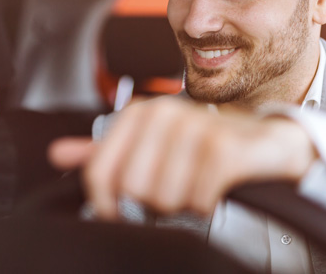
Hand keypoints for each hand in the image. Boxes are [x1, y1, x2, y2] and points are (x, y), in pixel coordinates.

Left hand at [48, 97, 315, 219]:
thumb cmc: (206, 147)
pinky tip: (217, 189)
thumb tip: (57, 153)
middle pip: (132, 191)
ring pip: (164, 199)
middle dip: (155, 202)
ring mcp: (195, 127)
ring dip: (184, 204)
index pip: (99, 174)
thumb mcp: (152, 144)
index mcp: (140, 112)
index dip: (106, 205)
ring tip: (198, 185)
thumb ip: (105, 151)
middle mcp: (165, 112)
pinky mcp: (223, 148)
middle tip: (177, 188)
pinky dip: (207, 204)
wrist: (268, 144)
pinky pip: (197, 200)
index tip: (120, 212)